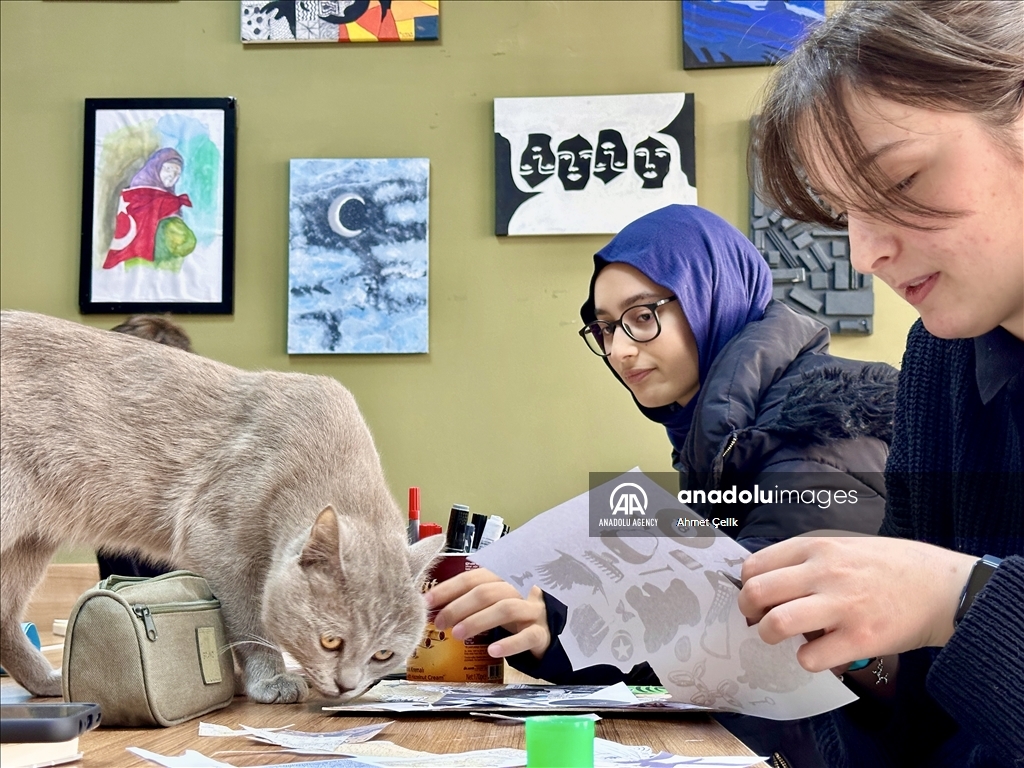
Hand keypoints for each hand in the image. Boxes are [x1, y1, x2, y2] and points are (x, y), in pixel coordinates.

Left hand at [425, 568, 550, 659]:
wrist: (548, 627)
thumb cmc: (514, 612)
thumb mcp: (494, 600)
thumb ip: (470, 599)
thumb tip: (433, 608)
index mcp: (504, 576)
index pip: (473, 577)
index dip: (448, 588)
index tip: (427, 602)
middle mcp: (520, 588)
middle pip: (487, 591)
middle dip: (459, 607)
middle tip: (440, 623)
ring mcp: (533, 609)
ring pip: (506, 609)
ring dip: (478, 621)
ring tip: (457, 635)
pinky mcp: (542, 632)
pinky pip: (528, 636)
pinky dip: (509, 643)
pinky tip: (492, 651)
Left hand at [737, 533, 975, 672]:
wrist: (945, 588)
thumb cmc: (893, 566)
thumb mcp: (845, 545)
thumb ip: (809, 560)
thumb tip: (770, 582)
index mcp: (818, 547)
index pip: (756, 565)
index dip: (747, 585)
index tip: (756, 597)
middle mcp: (824, 572)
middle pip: (757, 592)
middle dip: (749, 611)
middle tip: (759, 620)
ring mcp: (842, 606)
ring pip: (776, 624)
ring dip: (770, 636)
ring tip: (784, 638)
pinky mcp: (860, 639)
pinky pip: (810, 657)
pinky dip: (807, 659)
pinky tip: (820, 651)